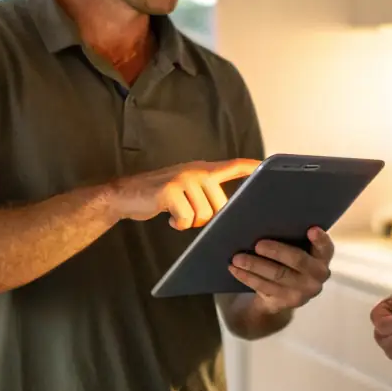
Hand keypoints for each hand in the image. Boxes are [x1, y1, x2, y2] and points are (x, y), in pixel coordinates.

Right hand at [111, 159, 259, 229]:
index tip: (266, 165)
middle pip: (221, 206)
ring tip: (176, 214)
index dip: (251, 167)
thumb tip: (225, 211)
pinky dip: (178, 225)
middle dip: (206, 218)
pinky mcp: (171, 191)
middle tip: (186, 213)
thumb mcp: (185, 187)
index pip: (233, 166)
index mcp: (203, 170)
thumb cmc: (159, 196)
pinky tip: (169, 218)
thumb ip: (204, 192)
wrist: (125, 194)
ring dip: (190, 222)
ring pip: (204, 215)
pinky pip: (187, 218)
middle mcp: (196, 171)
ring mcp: (184, 179)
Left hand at [228, 227, 333, 312]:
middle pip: (298, 260)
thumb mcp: (295, 246)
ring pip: (278, 275)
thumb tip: (262, 214)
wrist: (283, 293)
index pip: (325, 246)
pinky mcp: (288, 302)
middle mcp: (319, 274)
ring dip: (255, 265)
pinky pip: (265, 287)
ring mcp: (305, 291)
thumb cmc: (287, 258)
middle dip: (276, 251)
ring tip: (237, 258)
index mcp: (323, 255)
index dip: (320, 239)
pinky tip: (235, 269)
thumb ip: (289, 233)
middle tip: (257, 244)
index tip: (311, 229)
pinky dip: (247, 277)